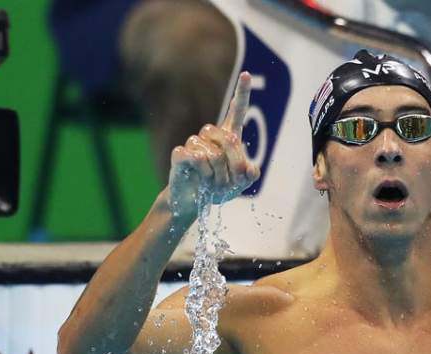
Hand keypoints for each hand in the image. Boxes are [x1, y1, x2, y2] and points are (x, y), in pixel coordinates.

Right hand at [166, 71, 260, 220]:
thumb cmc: (218, 188)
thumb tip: (250, 168)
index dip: (241, 93)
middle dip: (234, 162)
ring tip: (215, 183)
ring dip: (218, 173)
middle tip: (232, 180)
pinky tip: (201, 178)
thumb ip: (249, 175)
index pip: (237, 111)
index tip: (245, 74)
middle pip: (227, 137)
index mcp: (228, 137)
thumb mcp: (240, 183)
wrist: (194, 201)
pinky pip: (195, 157)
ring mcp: (194, 144)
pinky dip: (203, 172)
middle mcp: (210, 136)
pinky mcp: (180, 155)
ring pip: (211, 152)